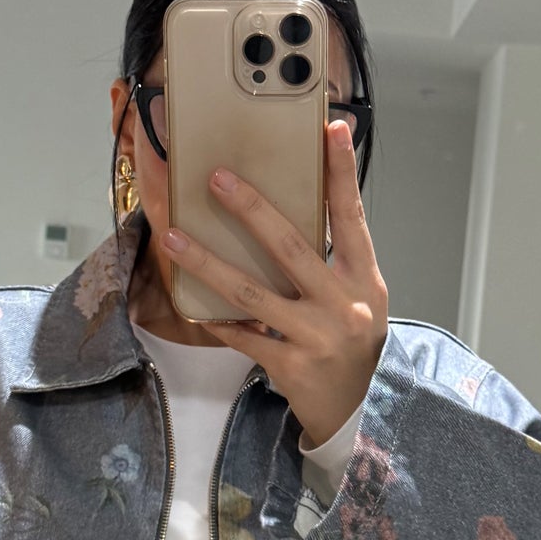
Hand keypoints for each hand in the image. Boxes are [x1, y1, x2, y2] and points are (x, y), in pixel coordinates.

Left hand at [157, 120, 389, 447]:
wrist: (359, 408)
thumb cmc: (354, 343)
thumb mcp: (359, 297)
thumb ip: (336, 258)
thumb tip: (302, 208)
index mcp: (365, 279)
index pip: (352, 216)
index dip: (341, 173)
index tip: (330, 130)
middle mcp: (344, 304)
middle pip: (292, 247)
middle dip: (252, 209)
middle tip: (217, 178)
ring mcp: (316, 336)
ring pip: (253, 293)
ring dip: (210, 263)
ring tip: (175, 239)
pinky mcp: (291, 365)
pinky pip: (244, 336)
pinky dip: (218, 320)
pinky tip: (192, 303)